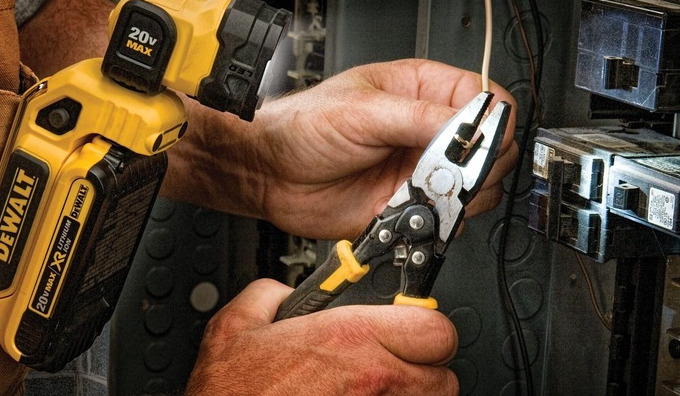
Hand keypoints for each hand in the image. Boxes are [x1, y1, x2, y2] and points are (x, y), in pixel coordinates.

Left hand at [162, 58, 517, 239]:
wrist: (269, 174)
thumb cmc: (302, 126)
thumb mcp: (362, 110)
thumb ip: (418, 117)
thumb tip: (469, 126)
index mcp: (422, 91)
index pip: (487, 101)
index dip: (490, 123)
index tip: (471, 142)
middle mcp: (427, 131)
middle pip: (492, 148)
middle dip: (477, 164)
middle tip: (442, 168)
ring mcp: (421, 170)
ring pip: (477, 188)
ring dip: (458, 194)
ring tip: (420, 188)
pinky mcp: (410, 205)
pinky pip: (447, 218)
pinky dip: (438, 220)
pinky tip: (410, 209)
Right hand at [184, 279, 458, 395]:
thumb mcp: (234, 327)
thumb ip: (269, 294)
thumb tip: (283, 292)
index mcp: (349, 341)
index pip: (435, 328)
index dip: (425, 324)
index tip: (409, 326)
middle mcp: (374, 383)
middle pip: (445, 374)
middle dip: (426, 367)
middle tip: (399, 363)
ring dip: (413, 394)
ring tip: (379, 389)